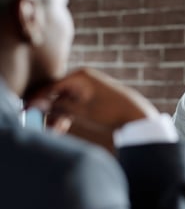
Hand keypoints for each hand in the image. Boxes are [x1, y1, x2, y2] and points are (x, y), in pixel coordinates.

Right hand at [25, 68, 158, 149]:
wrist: (135, 115)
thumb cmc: (109, 111)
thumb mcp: (81, 111)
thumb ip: (58, 107)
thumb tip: (36, 104)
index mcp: (79, 76)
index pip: (51, 86)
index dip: (37, 100)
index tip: (25, 110)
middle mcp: (82, 79)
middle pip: (57, 94)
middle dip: (48, 111)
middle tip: (41, 126)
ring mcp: (87, 88)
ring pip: (65, 102)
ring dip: (58, 116)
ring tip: (54, 131)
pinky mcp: (91, 98)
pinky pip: (74, 105)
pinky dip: (68, 115)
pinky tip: (62, 128)